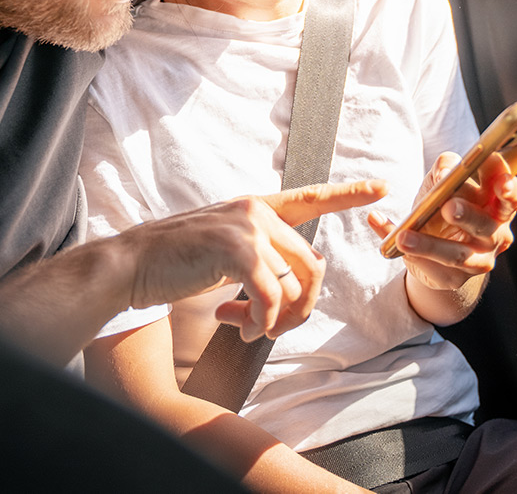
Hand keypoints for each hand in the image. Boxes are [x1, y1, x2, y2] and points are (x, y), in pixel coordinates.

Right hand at [128, 179, 386, 341]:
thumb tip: (294, 284)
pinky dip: (260, 324)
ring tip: (247, 328)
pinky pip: (270, 299)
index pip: (311, 197)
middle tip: (270, 329)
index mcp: (256, 207)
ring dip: (276, 320)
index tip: (382, 188)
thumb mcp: (226, 249)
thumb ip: (261, 255)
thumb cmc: (178, 261)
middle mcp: (257, 211)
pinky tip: (240, 329)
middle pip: (311, 265)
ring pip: (294, 285)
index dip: (349, 194)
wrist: (134, 263)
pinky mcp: (236, 251)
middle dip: (301, 307)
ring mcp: (247, 227)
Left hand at [367, 153, 516, 293]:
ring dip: (428, 245)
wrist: (434, 247)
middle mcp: (495, 234)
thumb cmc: (444, 202)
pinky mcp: (455, 278)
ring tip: (403, 236)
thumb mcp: (444, 180)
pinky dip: (412, 257)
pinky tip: (394, 246)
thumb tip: (446, 170)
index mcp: (497, 206)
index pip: (511, 196)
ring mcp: (478, 259)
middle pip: (485, 224)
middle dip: (467, 215)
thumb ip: (446, 167)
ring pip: (457, 254)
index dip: (508, 187)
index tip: (500, 179)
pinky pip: (433, 269)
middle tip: (448, 207)